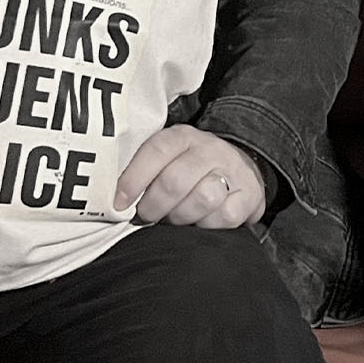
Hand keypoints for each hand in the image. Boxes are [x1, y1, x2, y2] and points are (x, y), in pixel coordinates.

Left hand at [112, 124, 266, 227]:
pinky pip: (225, 216)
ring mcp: (232, 170)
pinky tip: (201, 222)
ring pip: (202, 198)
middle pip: (175, 181)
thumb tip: (114, 200)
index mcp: (182, 137)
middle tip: (146, 216)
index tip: (118, 204)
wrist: (237, 168)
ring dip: (181, 216)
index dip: (133, 180)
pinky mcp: (249, 194)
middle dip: (154, 206)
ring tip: (175, 218)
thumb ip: (143, 172)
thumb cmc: (189, 170)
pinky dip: (208, 226)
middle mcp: (209, 149)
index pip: (155, 151)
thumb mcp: (167, 160)